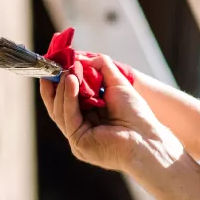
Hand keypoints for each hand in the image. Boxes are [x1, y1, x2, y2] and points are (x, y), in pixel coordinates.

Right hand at [39, 54, 182, 172]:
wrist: (146, 137)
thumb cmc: (136, 114)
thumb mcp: (117, 83)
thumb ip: (102, 67)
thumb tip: (82, 57)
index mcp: (90, 116)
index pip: (67, 99)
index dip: (60, 83)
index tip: (56, 65)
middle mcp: (82, 127)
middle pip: (59, 106)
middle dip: (55, 86)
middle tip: (52, 67)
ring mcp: (79, 137)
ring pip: (61, 111)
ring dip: (63, 89)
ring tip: (67, 72)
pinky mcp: (79, 142)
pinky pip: (68, 117)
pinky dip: (68, 98)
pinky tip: (71, 82)